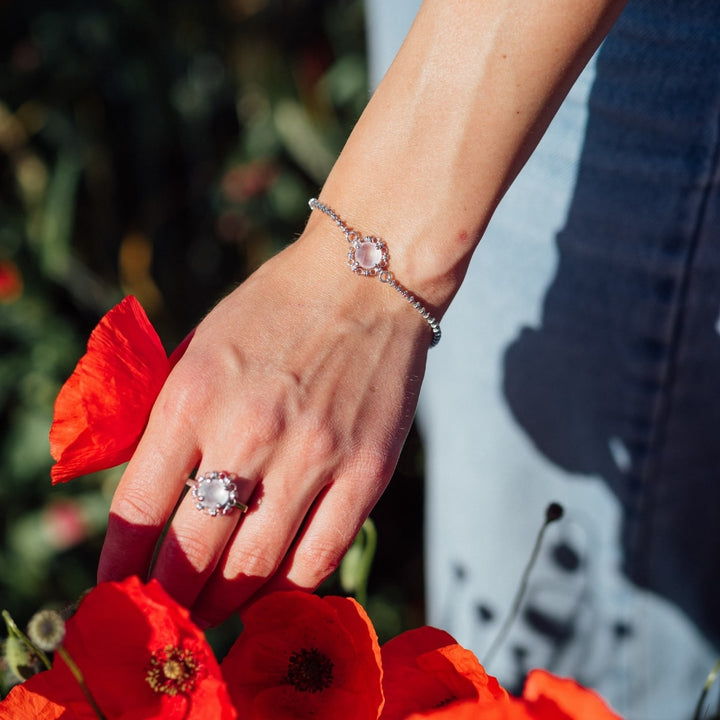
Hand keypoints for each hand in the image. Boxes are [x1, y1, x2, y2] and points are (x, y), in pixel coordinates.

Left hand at [97, 220, 430, 625]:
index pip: (138, 506)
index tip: (117, 587)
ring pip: (255, 565)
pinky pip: (320, 555)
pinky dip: (289, 586)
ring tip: (214, 612)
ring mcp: (312, 454)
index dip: (121, 561)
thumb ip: (167, 414)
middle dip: (171, 596)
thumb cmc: (276, 310)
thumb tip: (143, 490)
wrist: (366, 281)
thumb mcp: (200, 345)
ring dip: (226, 602)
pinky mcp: (366, 470)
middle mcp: (248, 430)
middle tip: (168, 615)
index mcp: (193, 395)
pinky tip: (274, 589)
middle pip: (192, 551)